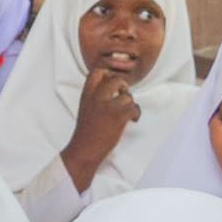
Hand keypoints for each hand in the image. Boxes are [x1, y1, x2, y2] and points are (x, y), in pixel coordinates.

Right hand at [61, 68, 139, 188]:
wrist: (85, 149)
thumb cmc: (86, 132)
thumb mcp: (85, 108)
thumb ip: (95, 96)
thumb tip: (113, 89)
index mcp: (87, 94)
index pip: (97, 72)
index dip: (108, 74)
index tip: (112, 83)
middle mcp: (97, 97)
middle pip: (116, 80)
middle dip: (124, 87)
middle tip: (124, 96)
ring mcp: (108, 106)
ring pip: (128, 96)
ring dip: (131, 104)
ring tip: (128, 113)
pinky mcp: (118, 117)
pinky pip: (134, 108)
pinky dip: (136, 113)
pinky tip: (132, 120)